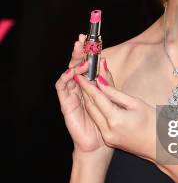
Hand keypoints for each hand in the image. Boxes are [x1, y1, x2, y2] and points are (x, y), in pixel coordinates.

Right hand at [55, 34, 114, 157]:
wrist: (98, 144)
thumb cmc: (104, 121)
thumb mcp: (109, 97)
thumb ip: (107, 80)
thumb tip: (104, 61)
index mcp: (89, 84)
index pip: (87, 63)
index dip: (88, 50)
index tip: (92, 38)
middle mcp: (79, 87)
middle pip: (76, 64)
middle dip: (78, 51)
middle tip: (81, 39)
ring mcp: (71, 94)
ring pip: (68, 73)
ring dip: (73, 63)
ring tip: (81, 56)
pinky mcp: (65, 103)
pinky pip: (62, 87)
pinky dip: (66, 78)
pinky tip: (72, 72)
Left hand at [73, 63, 157, 163]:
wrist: (159, 145)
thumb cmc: (153, 123)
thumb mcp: (136, 103)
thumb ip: (116, 93)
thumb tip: (101, 82)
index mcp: (116, 119)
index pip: (97, 98)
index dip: (88, 85)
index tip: (80, 75)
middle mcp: (108, 130)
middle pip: (91, 107)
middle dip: (86, 92)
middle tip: (84, 78)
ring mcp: (107, 137)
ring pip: (93, 115)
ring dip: (90, 101)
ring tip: (89, 87)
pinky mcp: (109, 140)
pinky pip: (99, 122)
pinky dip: (97, 111)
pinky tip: (98, 101)